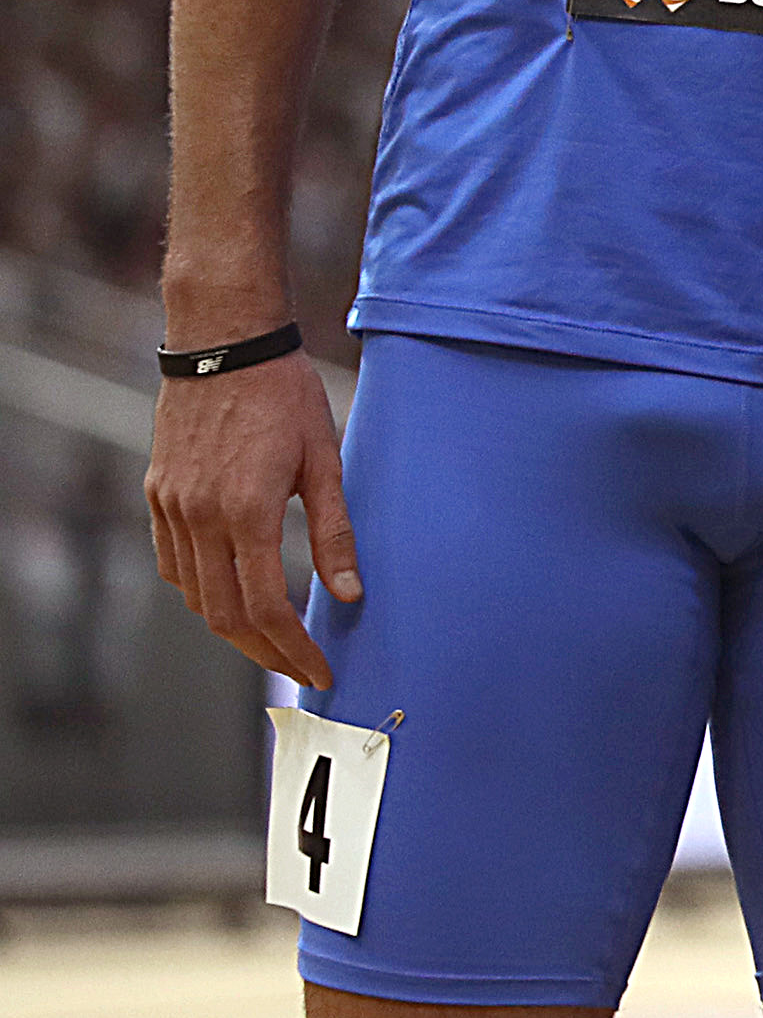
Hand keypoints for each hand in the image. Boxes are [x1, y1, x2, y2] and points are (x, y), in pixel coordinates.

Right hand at [144, 353, 356, 690]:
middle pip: (225, 616)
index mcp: (248, 510)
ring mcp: (172, 508)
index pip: (267, 607)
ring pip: (195, 596)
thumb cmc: (286, 395)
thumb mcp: (326, 459)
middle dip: (265, 653)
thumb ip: (336, 532)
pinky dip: (202, 592)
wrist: (225, 344)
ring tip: (273, 642)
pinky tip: (231, 595)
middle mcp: (201, 517)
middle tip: (299, 672)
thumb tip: (350, 595)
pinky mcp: (158, 496)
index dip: (294, 650)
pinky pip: (174, 565)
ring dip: (232, 628)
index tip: (320, 673)